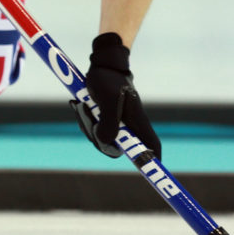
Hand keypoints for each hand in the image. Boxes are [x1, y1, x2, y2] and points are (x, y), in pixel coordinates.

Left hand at [84, 32, 161, 157]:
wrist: (101, 63)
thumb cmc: (107, 79)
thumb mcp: (108, 100)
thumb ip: (109, 122)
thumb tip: (107, 143)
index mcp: (137, 121)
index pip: (152, 146)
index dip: (152, 160)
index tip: (149, 171)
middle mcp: (130, 123)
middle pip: (118, 146)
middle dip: (99, 139)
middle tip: (88, 117)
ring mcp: (118, 120)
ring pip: (102, 136)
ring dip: (88, 125)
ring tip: (83, 105)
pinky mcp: (106, 115)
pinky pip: (94, 126)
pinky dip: (86, 119)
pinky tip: (81, 105)